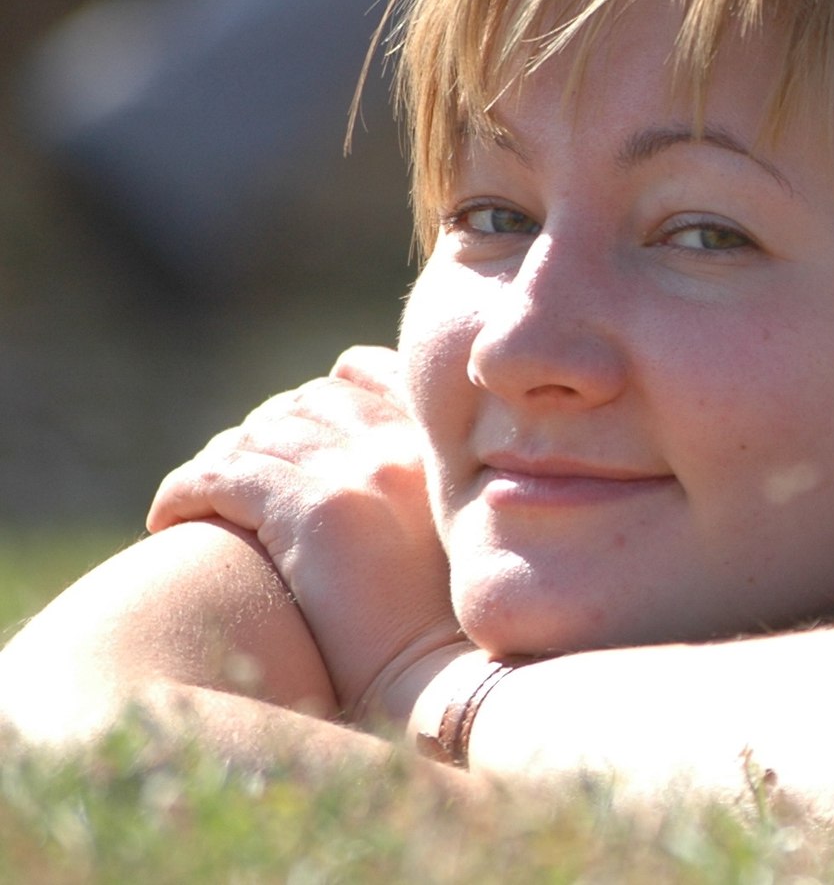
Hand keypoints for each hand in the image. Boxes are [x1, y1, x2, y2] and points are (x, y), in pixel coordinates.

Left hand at [149, 346, 466, 723]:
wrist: (441, 682)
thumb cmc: (441, 634)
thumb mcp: (446, 539)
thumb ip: (410, 491)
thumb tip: (345, 485)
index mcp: (438, 448)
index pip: (366, 372)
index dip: (317, 394)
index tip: (285, 433)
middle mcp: (403, 445)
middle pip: (306, 402)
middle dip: (260, 434)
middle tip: (228, 481)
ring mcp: (360, 472)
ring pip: (258, 435)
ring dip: (216, 465)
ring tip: (192, 504)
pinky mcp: (312, 510)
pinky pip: (223, 475)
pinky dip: (185, 490)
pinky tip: (166, 519)